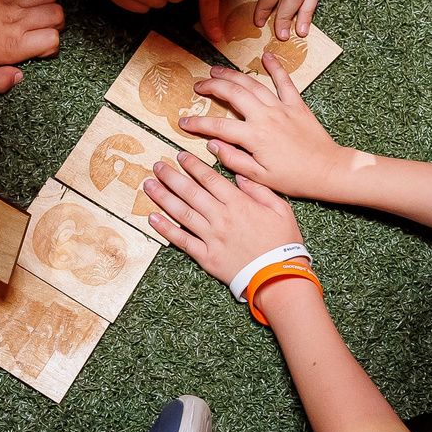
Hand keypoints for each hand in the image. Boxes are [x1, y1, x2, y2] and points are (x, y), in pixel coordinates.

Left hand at [0, 0, 63, 92]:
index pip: (53, 40)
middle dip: (53, 23)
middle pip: (58, 14)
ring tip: (31, 10)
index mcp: (15, 44)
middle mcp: (20, 19)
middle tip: (37, 29)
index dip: (49, 45)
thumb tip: (17, 77)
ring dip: (45, 2)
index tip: (36, 48)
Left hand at [139, 151, 303, 284]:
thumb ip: (259, 190)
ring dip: (163, 198)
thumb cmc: (283, 243)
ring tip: (149, 185)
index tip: (180, 155)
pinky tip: (152, 218)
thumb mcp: (280, 209)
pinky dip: (165, 230)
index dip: (193, 165)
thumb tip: (240, 174)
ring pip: (182, 213)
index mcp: (238, 204)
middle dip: (172, 176)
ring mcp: (211, 237)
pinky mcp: (206, 257)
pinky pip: (182, 241)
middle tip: (158, 165)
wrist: (279, 276)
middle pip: (191, 192)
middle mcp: (221, 218)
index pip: (210, 179)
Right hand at [179, 56, 351, 201]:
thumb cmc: (295, 178)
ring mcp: (282, 108)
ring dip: (233, 75)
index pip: (218, 126)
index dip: (197, 123)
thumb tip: (213, 145)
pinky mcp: (297, 105)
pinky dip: (275, 67)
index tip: (183, 122)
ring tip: (217, 70)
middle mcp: (266, 117)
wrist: (327, 171)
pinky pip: (285, 82)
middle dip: (212, 87)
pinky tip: (266, 56)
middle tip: (199, 86)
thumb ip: (234, 160)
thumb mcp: (260, 177)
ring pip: (252, 84)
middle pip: (233, 94)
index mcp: (254, 137)